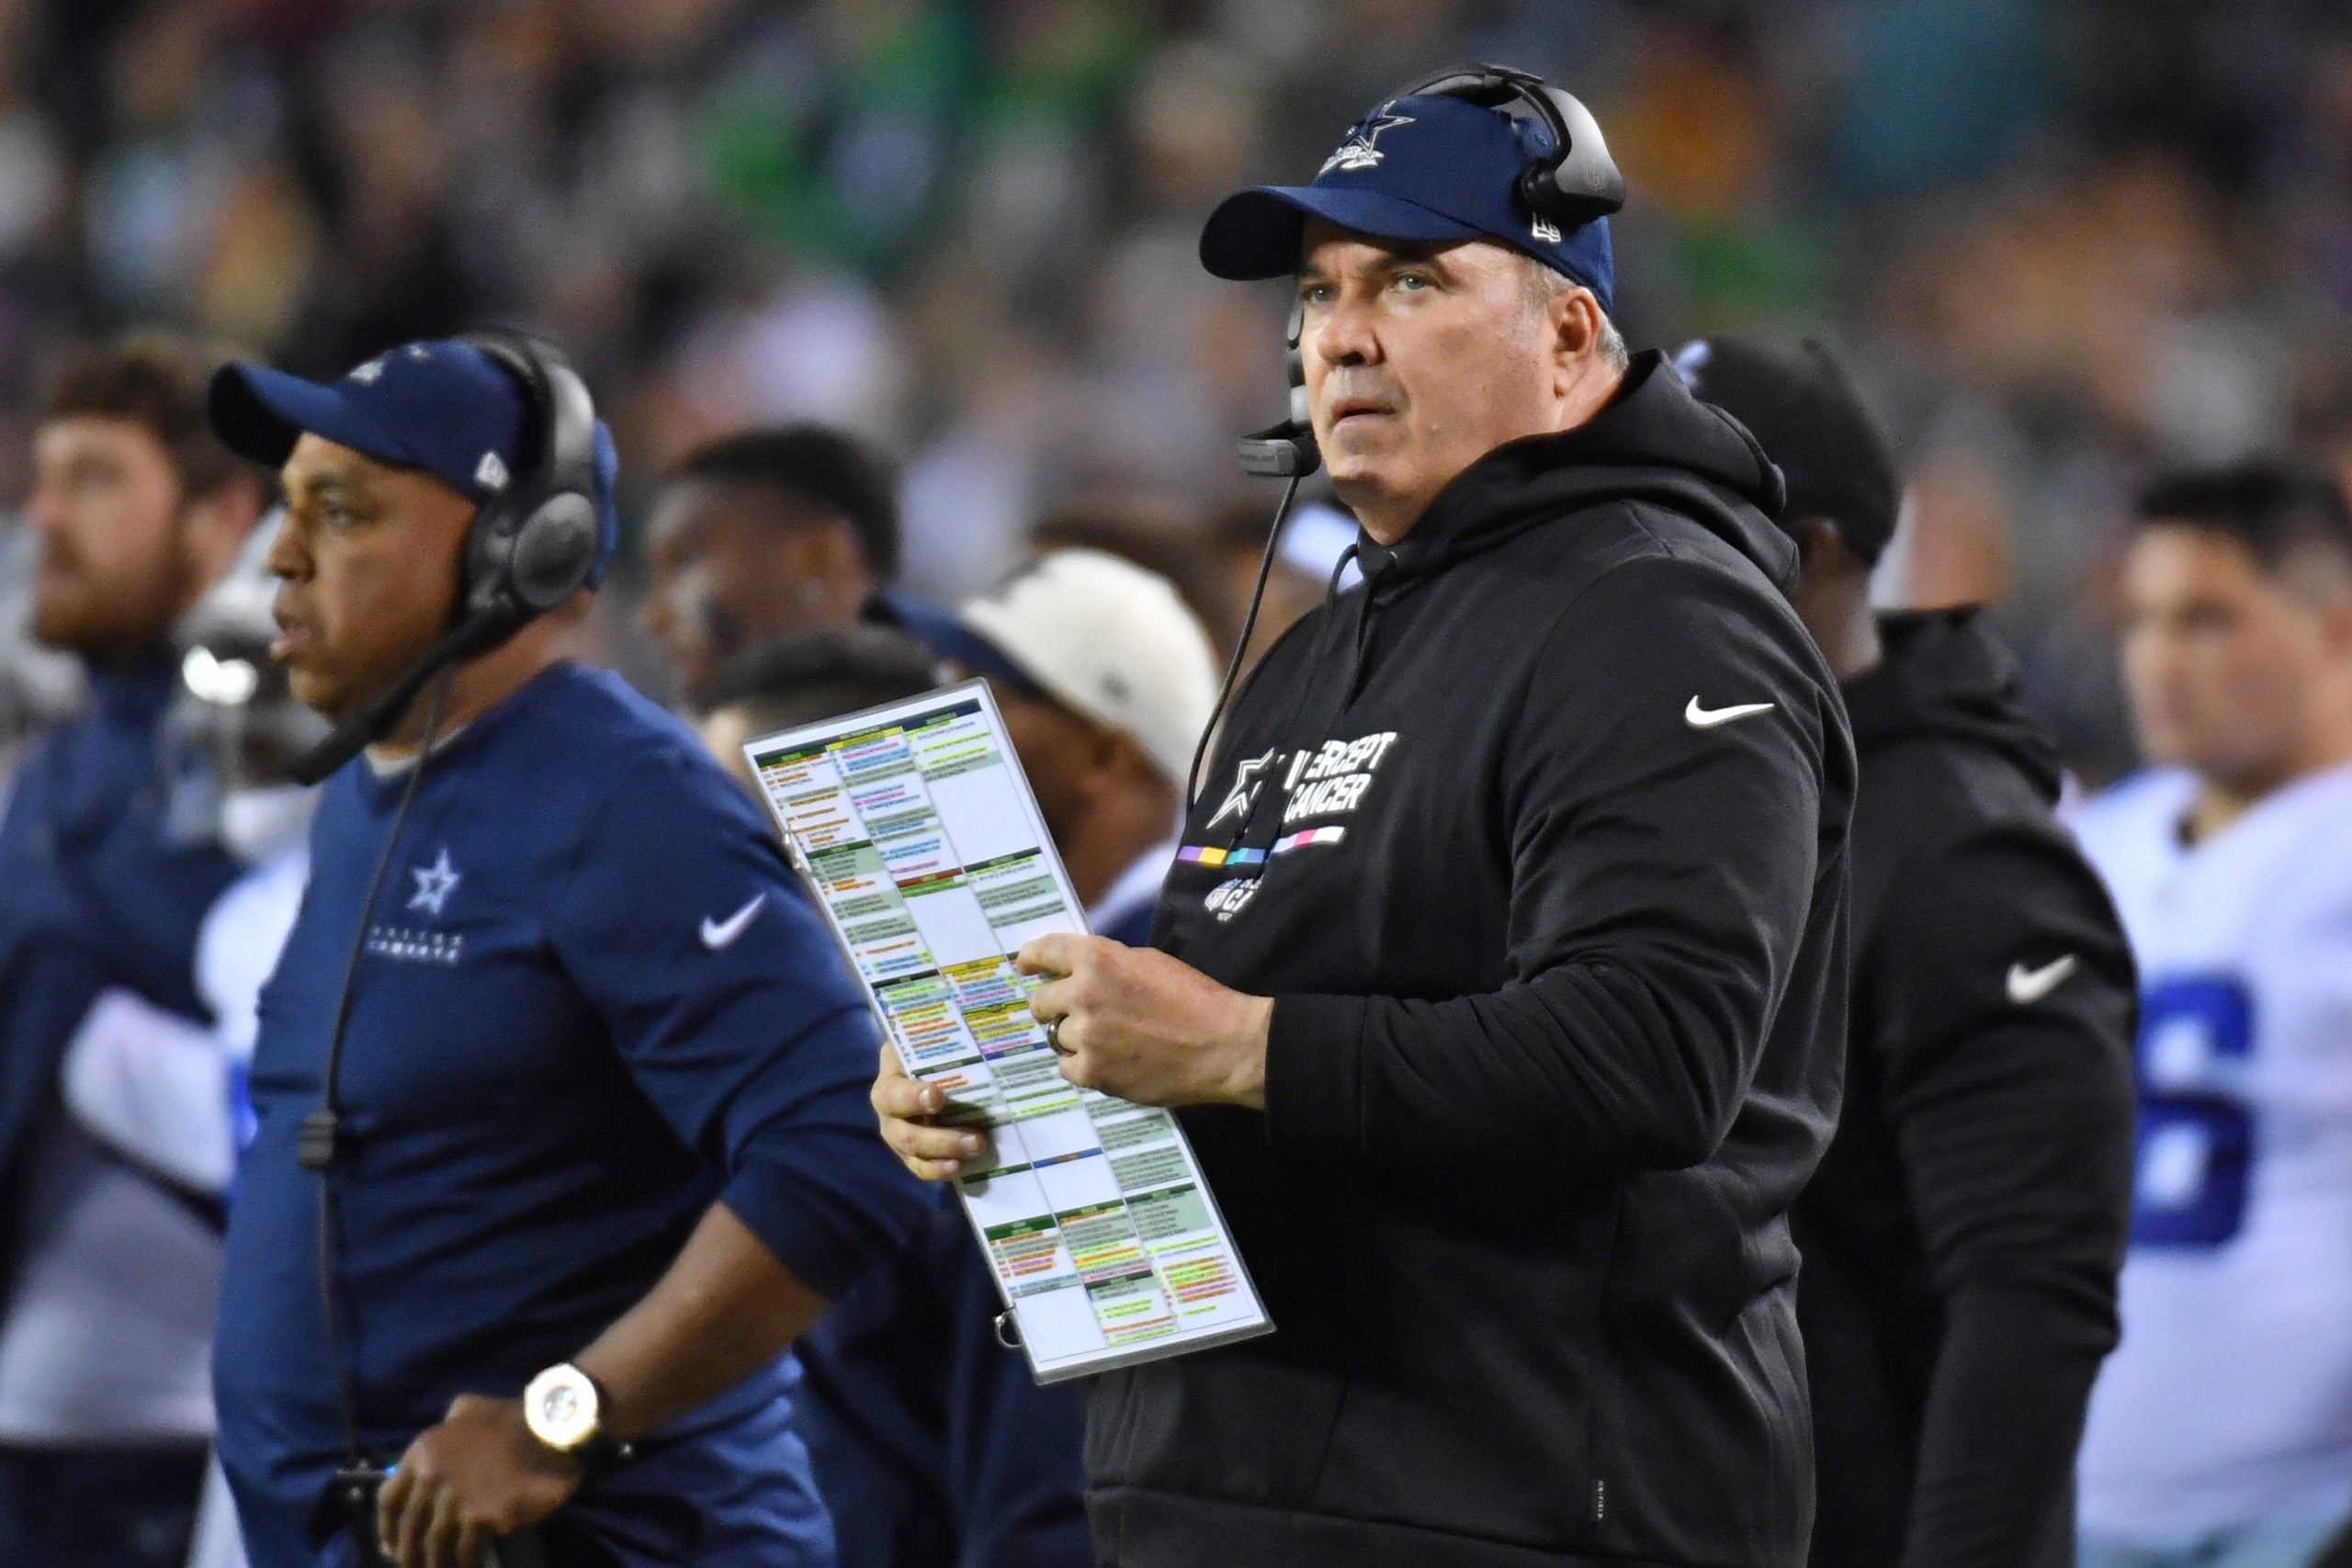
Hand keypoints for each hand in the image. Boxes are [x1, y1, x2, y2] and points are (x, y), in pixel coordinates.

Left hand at [378, 1394, 580, 1567]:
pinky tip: (468, 1567)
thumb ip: (448, 1424)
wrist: (548, 1428)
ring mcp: (456, 1501)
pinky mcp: (481, 1519)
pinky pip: (466, 1551)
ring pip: (435, 1545)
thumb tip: (445, 1431)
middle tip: (413, 1567)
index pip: (389, 1499)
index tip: (390, 1544)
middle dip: (408, 1554)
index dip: (387, 1527)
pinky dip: (465, 1564)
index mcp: (423, 1453)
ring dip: (434, 1565)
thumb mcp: (468, 1408)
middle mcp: (431, 1479)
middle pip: (410, 1529)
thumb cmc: (510, 1416)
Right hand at [871, 1043, 988, 1181]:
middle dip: (941, 1139)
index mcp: (889, 1081)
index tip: (938, 1096)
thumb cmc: (930, 1052)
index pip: (894, 1093)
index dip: (913, 1097)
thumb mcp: (930, 1040)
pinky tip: (961, 1167)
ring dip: (946, 1154)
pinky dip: (940, 1170)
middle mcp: (889, 1113)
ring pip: (914, 1154)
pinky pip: (921, 1168)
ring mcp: (899, 1136)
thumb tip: (982, 1022)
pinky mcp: (911, 1154)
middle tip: (977, 1137)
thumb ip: (946, 1036)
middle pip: (905, 1134)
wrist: (925, 1068)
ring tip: (977, 1148)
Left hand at [1019, 934, 1271, 1108]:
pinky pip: (1068, 1067)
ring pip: (1058, 1037)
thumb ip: (1109, 965)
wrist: (1222, 1045)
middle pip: (1040, 1001)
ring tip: (1111, 1042)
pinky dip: (1084, 1066)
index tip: (1025, 965)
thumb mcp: (1149, 963)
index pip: (1045, 951)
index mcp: (1098, 959)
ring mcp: (1085, 1036)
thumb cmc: (1194, 999)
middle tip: (1075, 1014)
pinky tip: (1111, 1062)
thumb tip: (1080, 971)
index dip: (1030, 958)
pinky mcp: (1093, 1073)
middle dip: (1053, 1007)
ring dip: (1076, 1039)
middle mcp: (1083, 994)